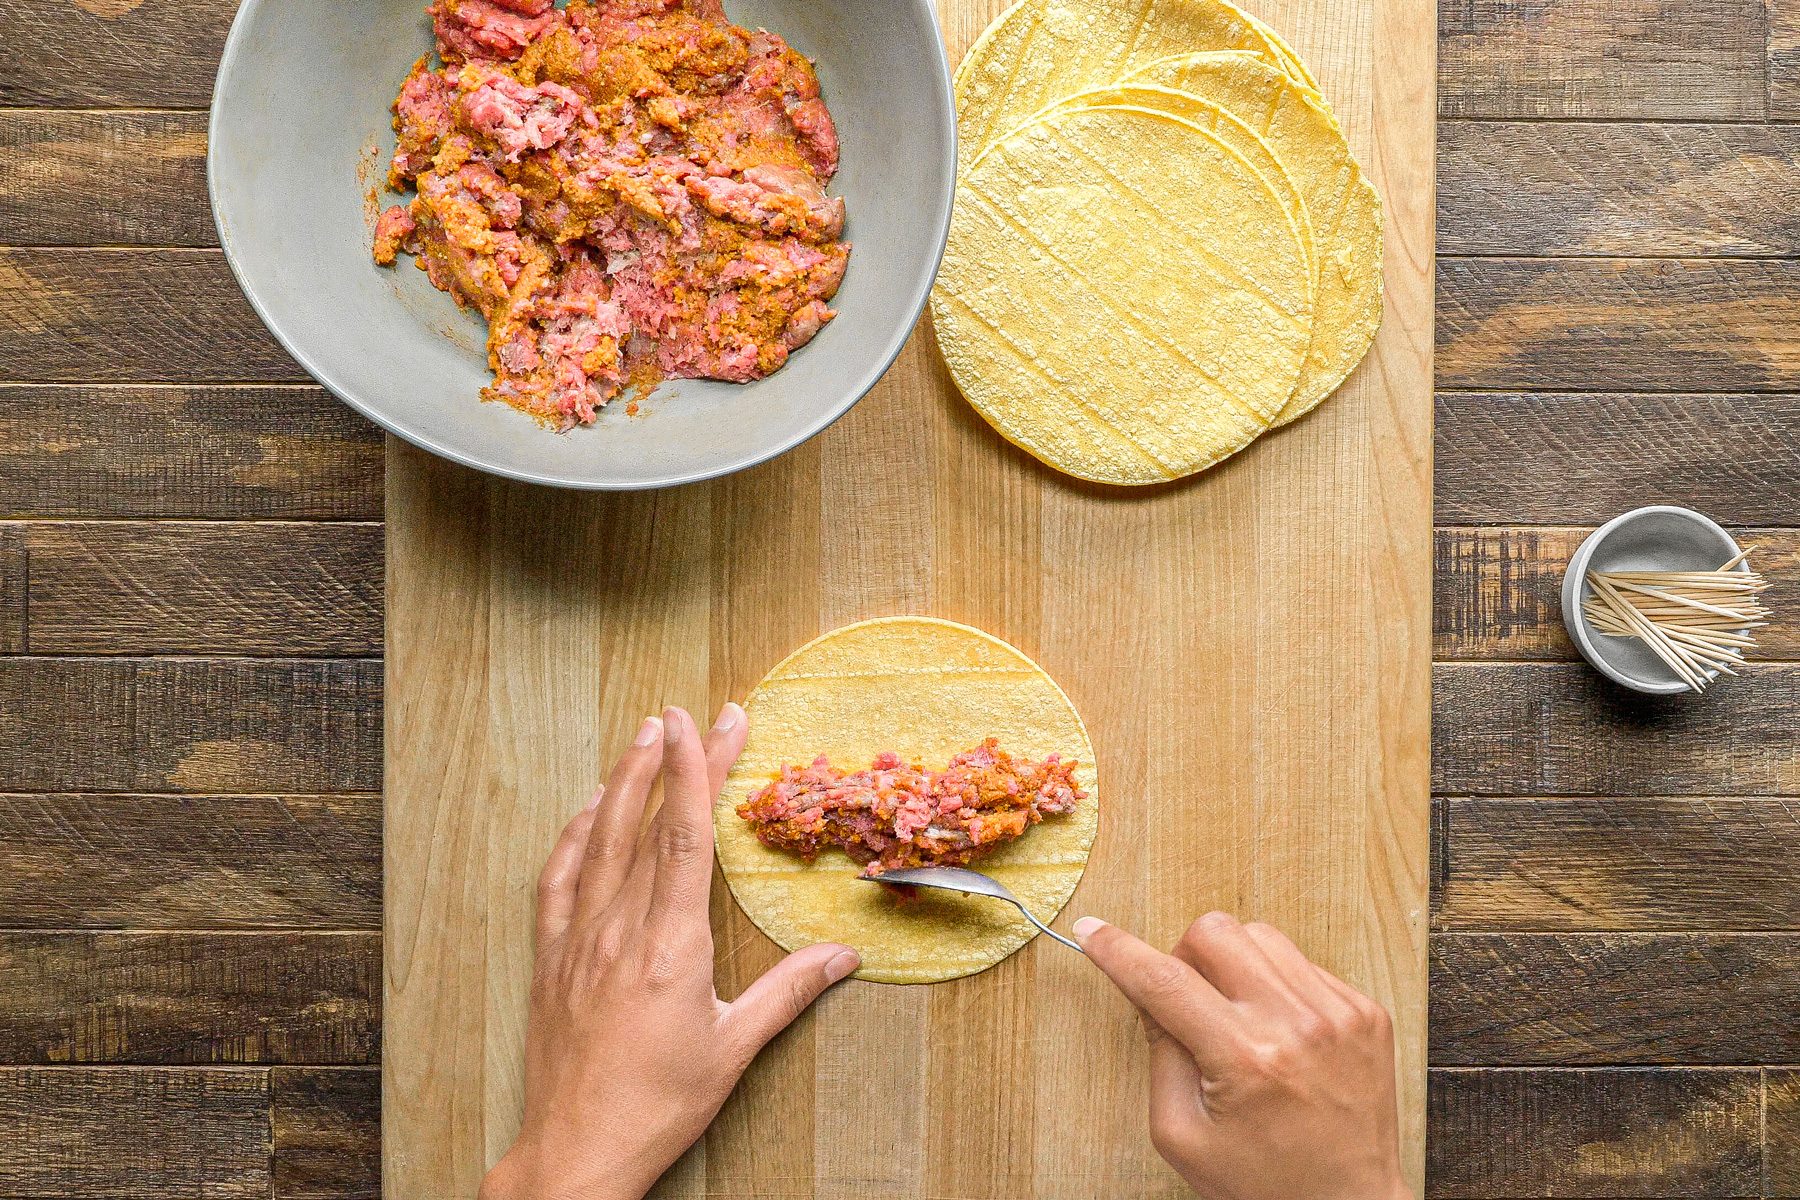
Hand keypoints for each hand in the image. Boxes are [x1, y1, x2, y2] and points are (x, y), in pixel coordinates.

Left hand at [481, 705, 860, 1199]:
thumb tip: (844, 955)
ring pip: (598, 840)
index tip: (707, 722)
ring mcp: (577, 941)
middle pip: (648, 824)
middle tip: (689, 712)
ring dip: (621, 782)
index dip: (696, 769)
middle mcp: (618, 930)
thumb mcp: (734, 1049)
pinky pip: (558, 879)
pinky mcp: (550, 959)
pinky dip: (575, 835)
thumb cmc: (657, 1105)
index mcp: (669, 945)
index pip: (684, 834)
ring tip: (641, 737)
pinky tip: (589, 812)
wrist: (575, 1152)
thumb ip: (788, 992)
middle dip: (672, 760)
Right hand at [1074, 912, 1406, 1199]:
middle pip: (1214, 933)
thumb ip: (1160, 1055)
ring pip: (1261, 935)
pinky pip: (1302, 963)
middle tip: (1187, 1001)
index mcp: (1245, 1060)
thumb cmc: (1265, 1184)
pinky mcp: (1365, 1012)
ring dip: (1232, 963)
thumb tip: (1148, 991)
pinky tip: (1277, 1029)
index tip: (1093, 931)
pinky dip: (1276, 983)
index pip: (1164, 980)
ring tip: (1236, 1016)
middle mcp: (1297, 1025)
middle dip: (1184, 955)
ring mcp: (1339, 1013)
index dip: (1118, 951)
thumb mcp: (1182, 1136)